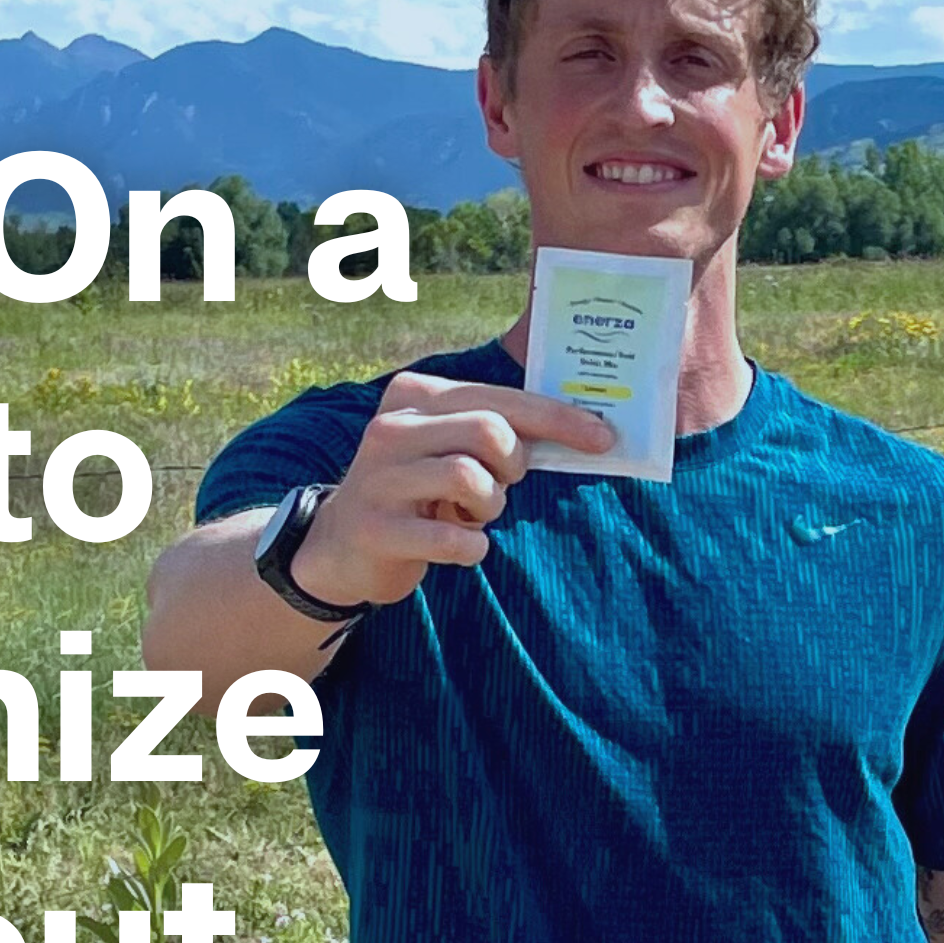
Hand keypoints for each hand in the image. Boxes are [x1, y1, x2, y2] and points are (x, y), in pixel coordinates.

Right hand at [291, 372, 617, 608]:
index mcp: (414, 396)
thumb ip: (494, 430)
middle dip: (513, 466)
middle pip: (489, 431)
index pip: (501, 399)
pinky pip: (451, 537)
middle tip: (501, 487)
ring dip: (490, 507)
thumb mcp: (446, 446)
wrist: (340, 545)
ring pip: (470, 478)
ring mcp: (378, 478)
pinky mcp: (375, 528)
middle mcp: (391, 428)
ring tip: (471, 515)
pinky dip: (470, 546)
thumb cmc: (417, 492)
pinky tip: (460, 544)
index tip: (603, 438)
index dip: (559, 419)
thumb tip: (581, 430)